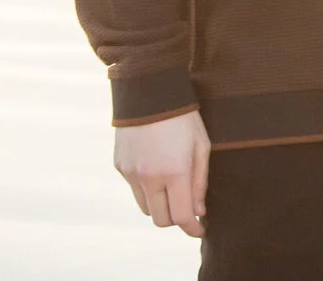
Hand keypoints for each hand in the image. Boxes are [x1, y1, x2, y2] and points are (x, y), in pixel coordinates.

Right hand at [114, 110, 209, 236]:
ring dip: (160, 206)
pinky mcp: (119, 167)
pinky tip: (158, 172)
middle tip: (189, 210)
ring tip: (174, 190)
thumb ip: (200, 182)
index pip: (182, 216)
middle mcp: (149, 177)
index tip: (201, 230)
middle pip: (160, 220)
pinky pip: (134, 190)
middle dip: (176, 220)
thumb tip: (199, 211)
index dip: (193, 228)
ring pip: (146, 208)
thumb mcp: (202, 146)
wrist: (149, 93)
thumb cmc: (184, 118)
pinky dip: (147, 190)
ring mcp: (130, 174)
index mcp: (174, 172)